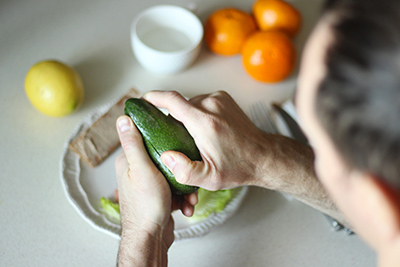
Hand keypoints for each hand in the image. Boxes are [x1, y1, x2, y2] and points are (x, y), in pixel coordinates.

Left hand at [115, 115, 196, 265]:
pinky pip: (176, 190)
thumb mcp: (141, 169)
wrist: (151, 238)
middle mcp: (137, 171)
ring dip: (185, 186)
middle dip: (180, 167)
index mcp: (129, 161)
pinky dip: (183, 197)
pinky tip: (186, 205)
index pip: (146, 139)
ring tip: (189, 196)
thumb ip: (133, 144)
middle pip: (165, 157)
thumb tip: (123, 118)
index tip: (178, 139)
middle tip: (187, 174)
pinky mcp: (159, 196)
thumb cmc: (145, 206)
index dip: (164, 137)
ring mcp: (149, 184)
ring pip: (173, 174)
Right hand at [143, 90, 268, 189]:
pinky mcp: (224, 98)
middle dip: (172, 119)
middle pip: (179, 105)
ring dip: (186, 117)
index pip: (172, 100)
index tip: (142, 100)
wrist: (262, 156)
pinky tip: (203, 130)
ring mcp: (219, 99)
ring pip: (190, 104)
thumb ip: (185, 171)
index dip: (154, 97)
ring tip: (192, 137)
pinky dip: (197, 113)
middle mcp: (212, 105)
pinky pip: (201, 102)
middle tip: (174, 139)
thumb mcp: (210, 179)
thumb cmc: (237, 168)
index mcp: (205, 122)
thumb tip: (166, 156)